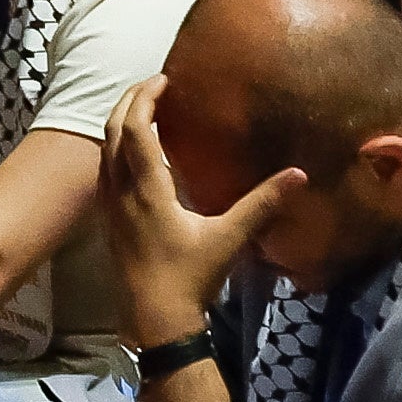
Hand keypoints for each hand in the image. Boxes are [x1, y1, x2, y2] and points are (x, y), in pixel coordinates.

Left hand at [100, 77, 292, 346]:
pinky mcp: (110, 222)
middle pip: (113, 131)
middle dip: (129, 101)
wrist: (155, 321)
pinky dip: (116, 150)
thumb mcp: (229, 238)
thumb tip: (298, 174)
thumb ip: (261, 204)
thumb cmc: (190, 278)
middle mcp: (122, 192)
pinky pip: (104, 171)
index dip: (146, 98)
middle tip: (154, 85)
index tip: (165, 79)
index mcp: (147, 190)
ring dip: (120, 124)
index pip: (137, 129)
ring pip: (104, 151)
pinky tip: (134, 156)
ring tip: (145, 111)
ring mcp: (111, 207)